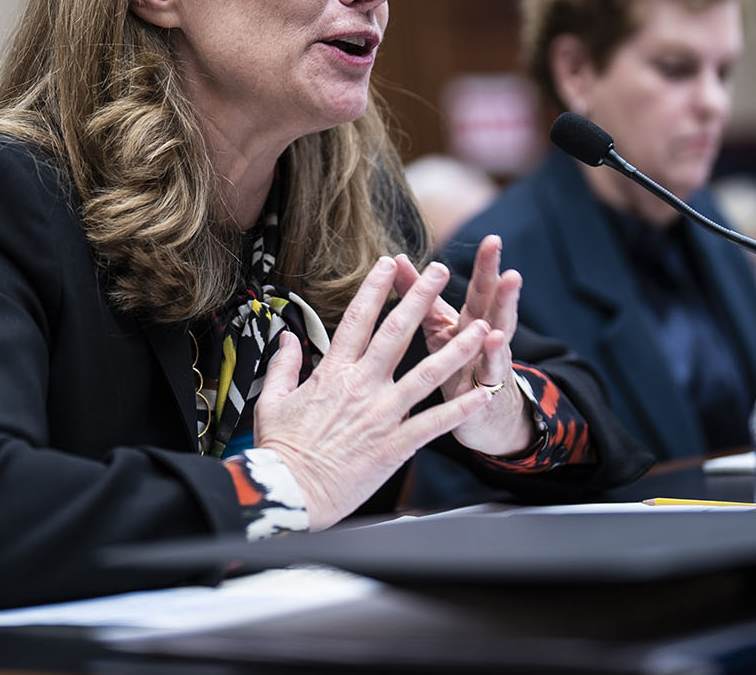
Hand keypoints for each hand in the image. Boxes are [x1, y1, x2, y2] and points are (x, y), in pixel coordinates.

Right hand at [253, 256, 494, 529]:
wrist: (289, 492)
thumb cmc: (281, 448)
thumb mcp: (272, 399)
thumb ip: (283, 363)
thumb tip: (286, 336)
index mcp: (333, 372)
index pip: (357, 319)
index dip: (375, 288)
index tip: (389, 263)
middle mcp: (362, 386)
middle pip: (397, 333)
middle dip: (421, 298)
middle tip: (440, 271)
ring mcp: (381, 414)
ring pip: (427, 373)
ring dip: (456, 349)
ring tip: (480, 327)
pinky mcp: (395, 445)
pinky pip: (435, 423)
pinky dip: (460, 408)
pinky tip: (482, 393)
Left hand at [389, 235, 532, 456]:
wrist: (480, 417)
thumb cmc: (456, 365)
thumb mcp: (439, 328)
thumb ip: (420, 295)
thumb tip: (396, 259)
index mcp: (471, 322)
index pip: (481, 290)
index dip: (486, 267)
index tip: (491, 239)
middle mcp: (486, 339)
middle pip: (495, 308)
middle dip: (502, 286)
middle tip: (508, 265)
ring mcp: (489, 366)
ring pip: (499, 339)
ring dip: (504, 318)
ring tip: (508, 300)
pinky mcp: (483, 395)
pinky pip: (489, 376)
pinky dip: (492, 359)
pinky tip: (492, 342)